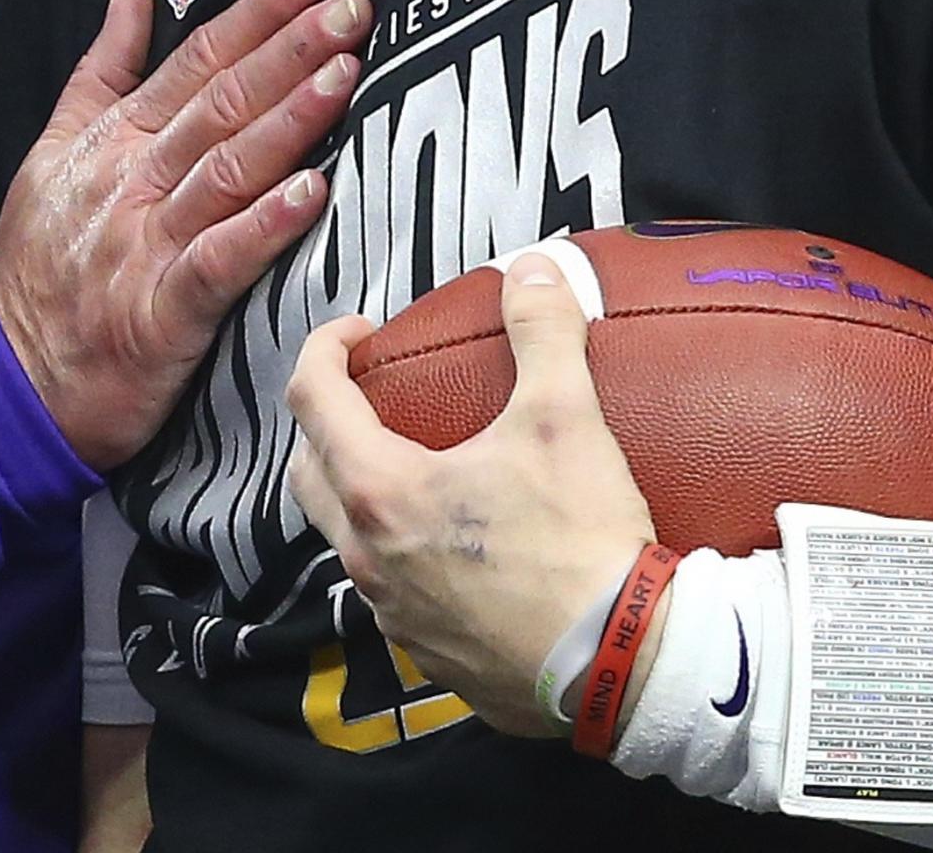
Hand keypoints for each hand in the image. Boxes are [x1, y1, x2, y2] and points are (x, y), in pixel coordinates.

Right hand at [0, 0, 367, 470]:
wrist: (10, 379)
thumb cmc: (41, 269)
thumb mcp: (52, 155)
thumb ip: (100, 74)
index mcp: (114, 140)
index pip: (195, 60)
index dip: (255, 12)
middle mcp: (133, 181)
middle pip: (221, 101)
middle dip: (289, 47)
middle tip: (350, 4)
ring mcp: (148, 244)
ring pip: (226, 168)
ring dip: (288, 118)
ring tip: (344, 73)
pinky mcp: (163, 312)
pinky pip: (219, 260)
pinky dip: (264, 225)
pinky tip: (312, 193)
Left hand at [284, 251, 654, 735]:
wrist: (623, 664)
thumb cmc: (582, 542)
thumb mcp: (565, 418)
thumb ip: (542, 331)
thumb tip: (534, 270)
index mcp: (381, 491)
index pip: (312, 399)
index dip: (324, 348)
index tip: (359, 332)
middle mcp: (368, 558)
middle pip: (309, 473)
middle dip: (326, 425)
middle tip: (373, 397)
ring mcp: (394, 615)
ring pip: (345, 540)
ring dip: (360, 494)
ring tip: (415, 466)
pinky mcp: (430, 657)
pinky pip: (390, 594)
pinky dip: (401, 555)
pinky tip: (454, 546)